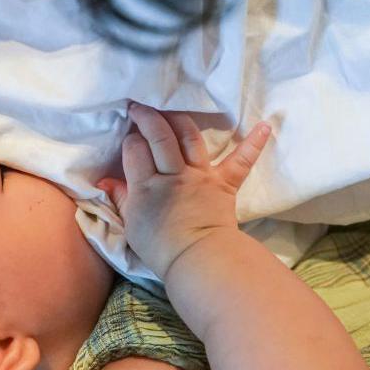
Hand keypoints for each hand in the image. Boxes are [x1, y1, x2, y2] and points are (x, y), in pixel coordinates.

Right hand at [97, 103, 270, 278]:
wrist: (198, 262)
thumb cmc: (160, 247)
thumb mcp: (131, 224)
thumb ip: (120, 198)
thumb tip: (105, 181)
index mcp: (147, 186)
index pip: (135, 150)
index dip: (130, 140)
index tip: (129, 138)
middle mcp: (173, 175)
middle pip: (160, 136)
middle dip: (147, 116)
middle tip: (140, 107)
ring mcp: (201, 176)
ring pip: (190, 138)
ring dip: (179, 119)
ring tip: (171, 109)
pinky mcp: (225, 183)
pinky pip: (241, 160)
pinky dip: (253, 143)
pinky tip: (265, 126)